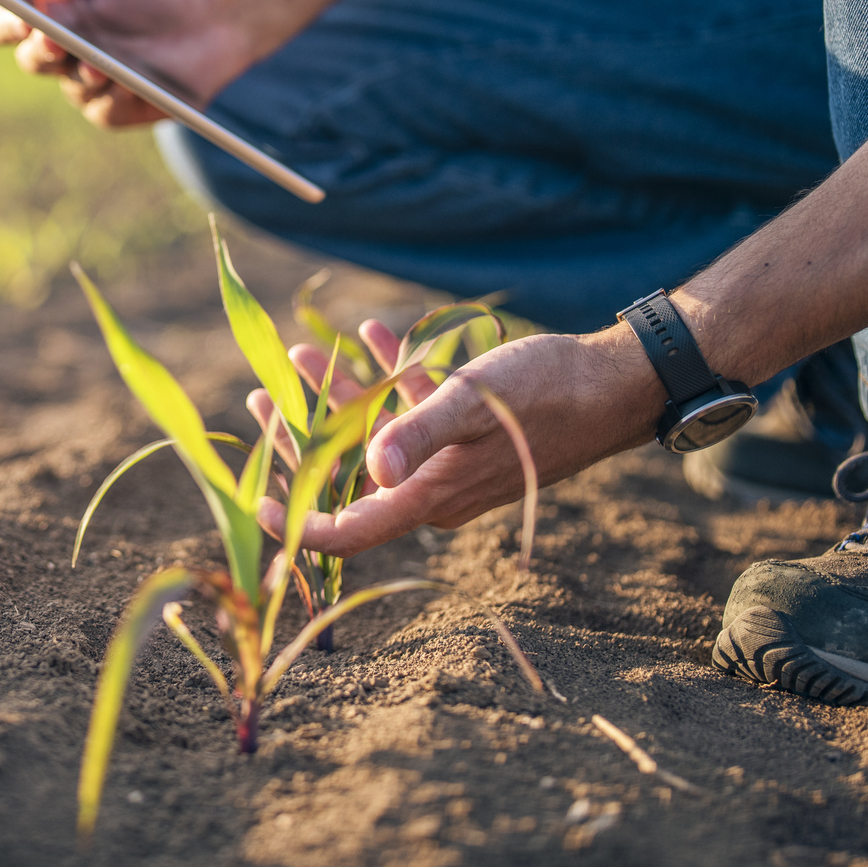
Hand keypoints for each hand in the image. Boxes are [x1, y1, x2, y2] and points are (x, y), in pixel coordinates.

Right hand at [0, 0, 257, 127]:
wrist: (221, 9)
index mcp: (50, 12)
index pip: (4, 25)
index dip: (4, 24)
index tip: (16, 18)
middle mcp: (65, 50)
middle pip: (30, 60)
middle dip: (42, 50)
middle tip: (56, 40)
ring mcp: (90, 82)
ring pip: (68, 86)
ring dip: (85, 71)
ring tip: (106, 60)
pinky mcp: (120, 109)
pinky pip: (101, 110)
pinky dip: (115, 96)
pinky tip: (134, 82)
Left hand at [252, 320, 664, 555]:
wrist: (615, 383)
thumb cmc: (548, 392)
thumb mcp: (475, 403)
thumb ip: (420, 432)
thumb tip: (372, 470)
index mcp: (430, 497)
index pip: (348, 532)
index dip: (296, 525)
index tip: (252, 502)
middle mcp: (434, 492)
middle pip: (350, 480)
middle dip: (301, 441)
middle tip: (259, 398)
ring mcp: (450, 464)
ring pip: (378, 438)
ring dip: (340, 397)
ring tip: (301, 353)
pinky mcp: (468, 436)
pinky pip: (415, 413)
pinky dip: (390, 378)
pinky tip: (373, 334)